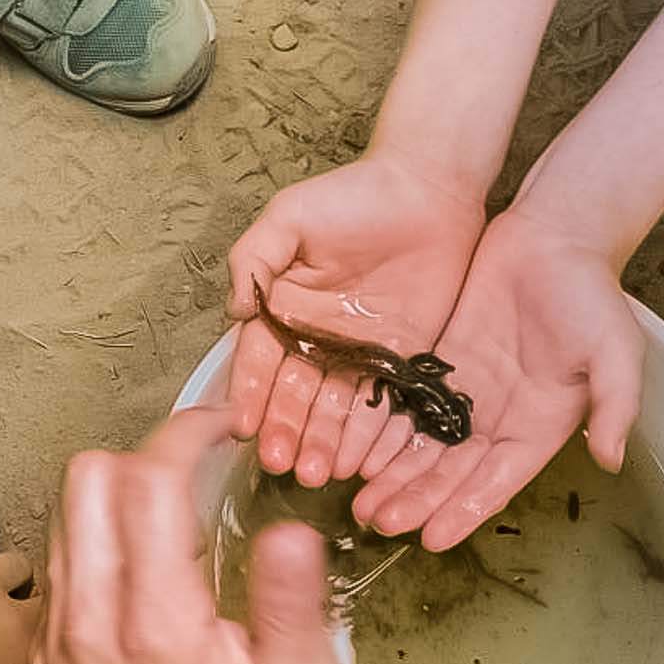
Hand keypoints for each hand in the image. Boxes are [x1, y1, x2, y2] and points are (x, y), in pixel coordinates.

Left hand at [36, 410, 345, 663]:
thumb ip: (291, 602)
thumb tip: (289, 529)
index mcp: (158, 626)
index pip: (147, 484)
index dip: (186, 436)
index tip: (220, 431)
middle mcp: (90, 626)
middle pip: (83, 481)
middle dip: (143, 456)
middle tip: (194, 470)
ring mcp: (56, 642)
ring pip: (61, 517)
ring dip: (114, 498)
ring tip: (170, 514)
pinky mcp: (43, 658)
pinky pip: (56, 567)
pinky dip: (95, 546)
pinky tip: (140, 571)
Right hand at [226, 152, 487, 487]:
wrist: (429, 188)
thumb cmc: (353, 196)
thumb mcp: (289, 218)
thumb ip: (253, 260)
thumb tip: (234, 314)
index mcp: (283, 310)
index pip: (261, 361)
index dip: (251, 395)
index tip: (243, 428)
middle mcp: (316, 341)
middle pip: (296, 396)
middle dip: (286, 430)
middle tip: (281, 465)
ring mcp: (359, 355)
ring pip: (336, 410)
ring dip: (323, 443)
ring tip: (315, 475)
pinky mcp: (402, 362)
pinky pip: (383, 406)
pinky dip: (369, 436)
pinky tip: (358, 463)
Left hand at [350, 209, 641, 548]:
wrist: (556, 235)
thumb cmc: (592, 293)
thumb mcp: (616, 350)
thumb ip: (615, 405)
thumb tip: (611, 458)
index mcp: (541, 427)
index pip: (496, 481)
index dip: (464, 511)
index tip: (431, 539)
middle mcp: (500, 420)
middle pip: (452, 473)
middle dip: (417, 501)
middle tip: (380, 524)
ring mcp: (468, 394)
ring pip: (423, 447)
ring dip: (394, 477)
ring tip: (360, 504)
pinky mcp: (440, 364)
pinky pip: (408, 406)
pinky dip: (384, 432)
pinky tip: (357, 453)